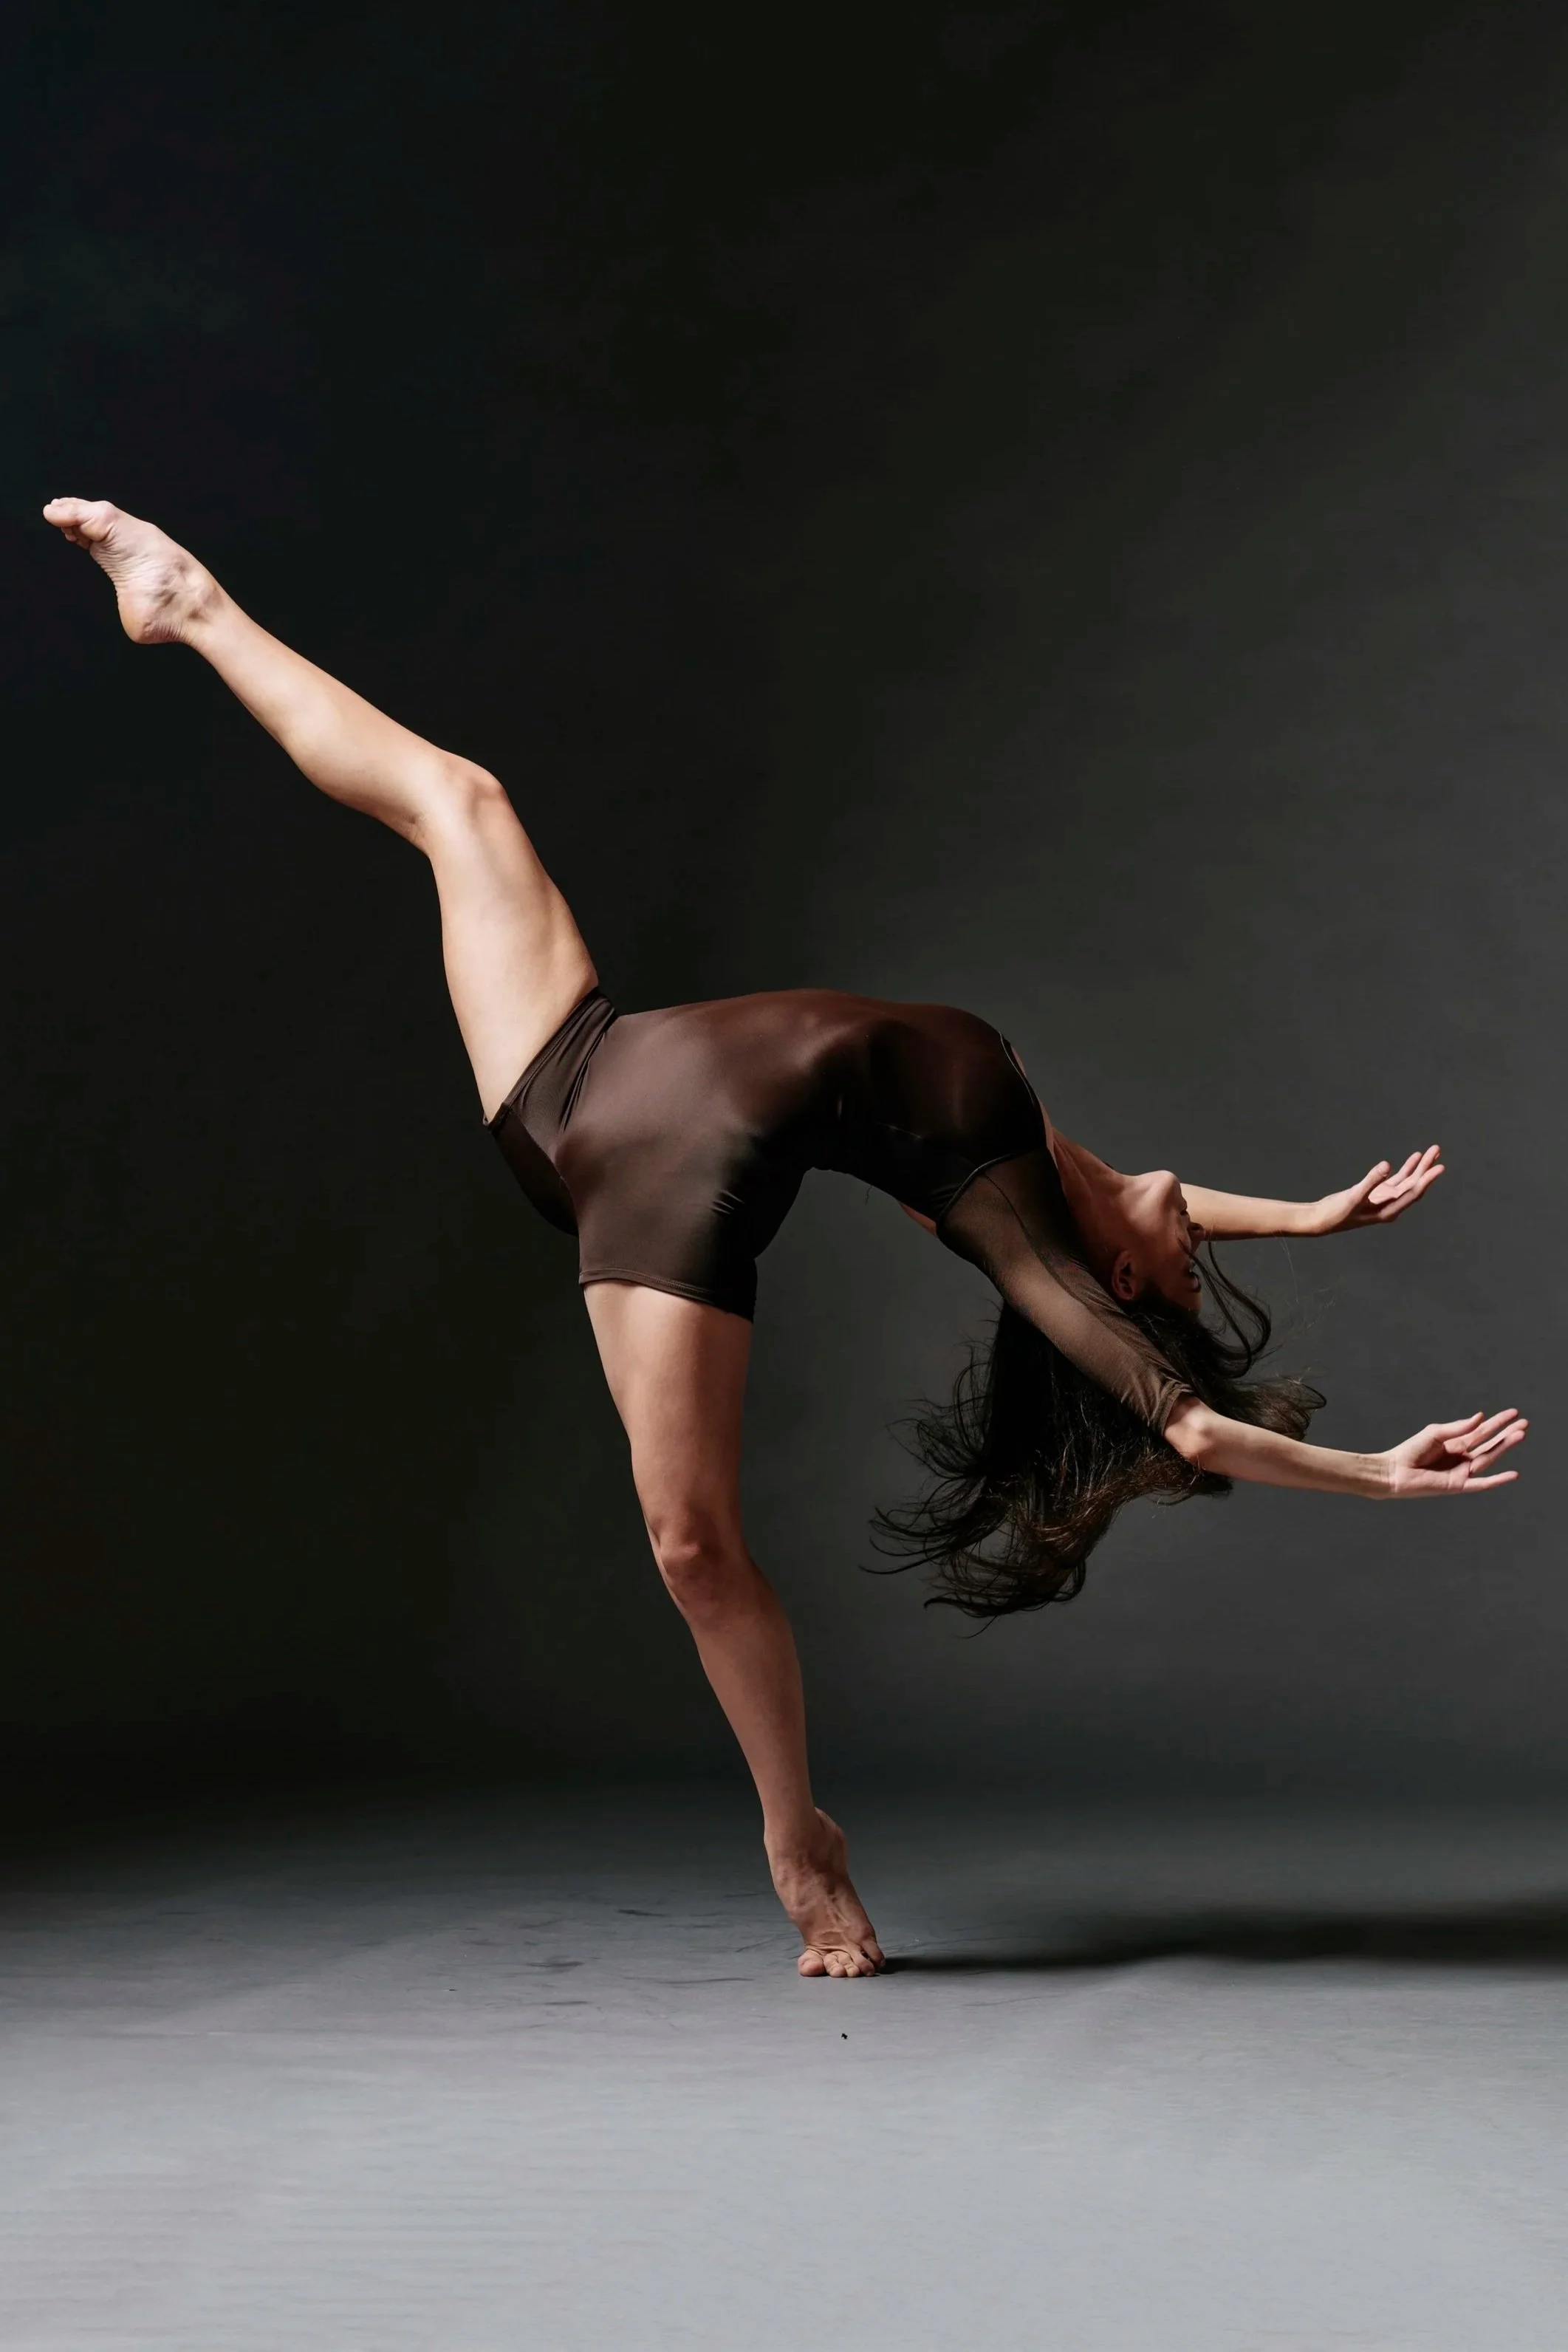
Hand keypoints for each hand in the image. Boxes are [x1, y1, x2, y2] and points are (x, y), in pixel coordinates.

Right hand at [1309, 1147, 1443, 1234]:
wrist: (1323, 1219)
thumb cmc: (1337, 1213)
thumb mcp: (1354, 1197)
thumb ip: (1371, 1181)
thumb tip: (1387, 1165)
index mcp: (1390, 1210)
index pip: (1413, 1192)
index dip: (1427, 1179)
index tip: (1439, 1167)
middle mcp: (1392, 1205)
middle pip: (1415, 1184)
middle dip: (1426, 1168)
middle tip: (1437, 1149)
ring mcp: (1386, 1198)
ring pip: (1408, 1180)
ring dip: (1420, 1167)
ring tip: (1432, 1151)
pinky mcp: (1379, 1192)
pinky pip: (1398, 1179)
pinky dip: (1407, 1168)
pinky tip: (1414, 1158)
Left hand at [1380, 1409, 1526, 1496]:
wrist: (1394, 1471)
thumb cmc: (1410, 1451)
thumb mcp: (1435, 1433)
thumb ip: (1458, 1427)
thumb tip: (1480, 1417)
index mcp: (1456, 1444)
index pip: (1482, 1431)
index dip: (1497, 1422)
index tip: (1514, 1413)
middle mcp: (1462, 1458)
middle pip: (1490, 1444)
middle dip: (1507, 1434)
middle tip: (1525, 1423)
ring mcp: (1462, 1472)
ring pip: (1489, 1458)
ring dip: (1505, 1447)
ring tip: (1520, 1435)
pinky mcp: (1458, 1485)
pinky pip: (1482, 1483)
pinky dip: (1498, 1480)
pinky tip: (1514, 1474)